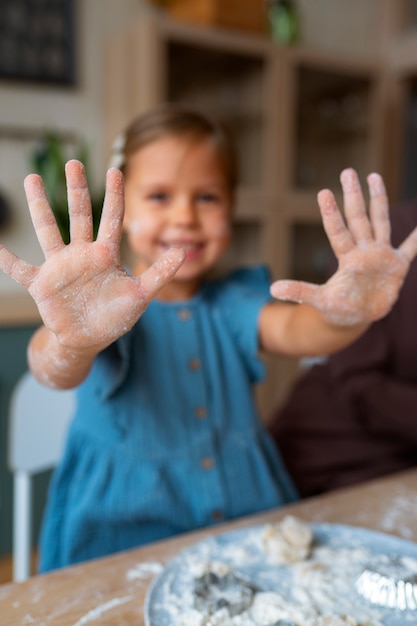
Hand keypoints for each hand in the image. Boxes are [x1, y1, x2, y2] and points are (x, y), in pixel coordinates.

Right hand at [0, 160, 184, 349]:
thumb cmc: (114, 316)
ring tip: (32, 178)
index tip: (115, 169)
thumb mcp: (140, 295)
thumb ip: (159, 273)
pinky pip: (20, 269)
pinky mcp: (42, 284)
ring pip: (49, 231)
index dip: (114, 195)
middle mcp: (82, 254)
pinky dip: (7, 260)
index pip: (112, 219)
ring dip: (40, 207)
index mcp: (106, 254)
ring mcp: (60, 266)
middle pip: (79, 216)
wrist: (88, 338)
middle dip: (76, 190)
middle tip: (73, 162)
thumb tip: (182, 251)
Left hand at [270, 168, 416, 325]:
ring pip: (380, 223)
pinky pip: (410, 248)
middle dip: (354, 196)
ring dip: (378, 201)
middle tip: (347, 171)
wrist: (356, 317)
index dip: (331, 213)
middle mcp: (363, 251)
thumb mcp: (320, 301)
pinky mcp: (396, 266)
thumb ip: (300, 292)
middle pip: (358, 219)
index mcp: (347, 259)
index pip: (338, 231)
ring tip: (374, 177)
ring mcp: (380, 256)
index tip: (323, 193)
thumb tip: (273, 289)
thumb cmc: (337, 307)